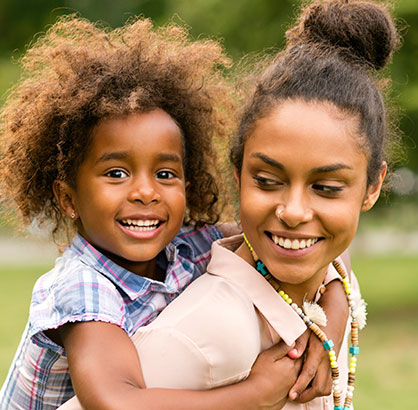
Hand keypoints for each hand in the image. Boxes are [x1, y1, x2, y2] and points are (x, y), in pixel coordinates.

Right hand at [246, 341, 302, 409]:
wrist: (257, 397)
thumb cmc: (260, 375)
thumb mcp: (268, 356)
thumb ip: (281, 348)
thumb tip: (293, 341)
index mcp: (291, 364)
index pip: (300, 352)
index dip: (298, 346)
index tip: (295, 343)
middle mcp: (296, 375)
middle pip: (302, 362)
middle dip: (299, 356)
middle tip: (294, 351)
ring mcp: (293, 385)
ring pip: (300, 373)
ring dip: (298, 367)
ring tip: (290, 363)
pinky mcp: (289, 393)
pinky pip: (296, 382)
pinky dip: (295, 377)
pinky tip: (287, 376)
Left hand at [288, 279, 348, 401]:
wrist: (337, 307)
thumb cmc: (318, 314)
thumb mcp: (306, 324)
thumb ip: (299, 341)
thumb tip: (292, 356)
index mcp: (319, 348)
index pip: (308, 373)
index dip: (299, 386)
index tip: (291, 395)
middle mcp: (328, 356)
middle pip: (321, 386)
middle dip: (307, 395)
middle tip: (294, 396)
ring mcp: (333, 358)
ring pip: (329, 385)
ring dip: (316, 391)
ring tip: (302, 391)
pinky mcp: (336, 358)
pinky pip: (331, 377)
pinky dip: (322, 384)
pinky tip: (312, 383)